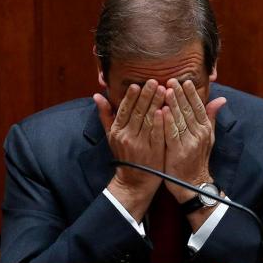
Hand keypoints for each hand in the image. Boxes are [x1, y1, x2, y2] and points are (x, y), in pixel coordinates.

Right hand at [95, 80, 165, 219]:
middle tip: (153, 81)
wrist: (134, 181)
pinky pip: (157, 134)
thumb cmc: (125, 155)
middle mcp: (127, 137)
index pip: (124, 110)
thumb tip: (97, 95)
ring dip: (155, 104)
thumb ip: (106, 115)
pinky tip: (165, 110)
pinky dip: (160, 122)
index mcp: (117, 131)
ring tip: (163, 89)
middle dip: (146, 95)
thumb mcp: (112, 136)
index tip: (137, 84)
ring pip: (148, 120)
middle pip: (137, 112)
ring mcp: (140, 145)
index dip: (131, 97)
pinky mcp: (153, 152)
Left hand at [162, 79, 226, 202]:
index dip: (191, 93)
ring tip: (165, 90)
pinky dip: (167, 121)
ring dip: (173, 103)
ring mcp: (189, 142)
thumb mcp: (208, 138)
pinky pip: (172, 133)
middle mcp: (199, 133)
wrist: (193, 184)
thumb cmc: (197, 160)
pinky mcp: (178, 151)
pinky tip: (161, 110)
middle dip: (180, 94)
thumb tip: (221, 99)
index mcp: (205, 128)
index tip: (184, 81)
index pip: (198, 106)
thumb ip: (211, 117)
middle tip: (171, 80)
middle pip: (188, 110)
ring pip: (180, 119)